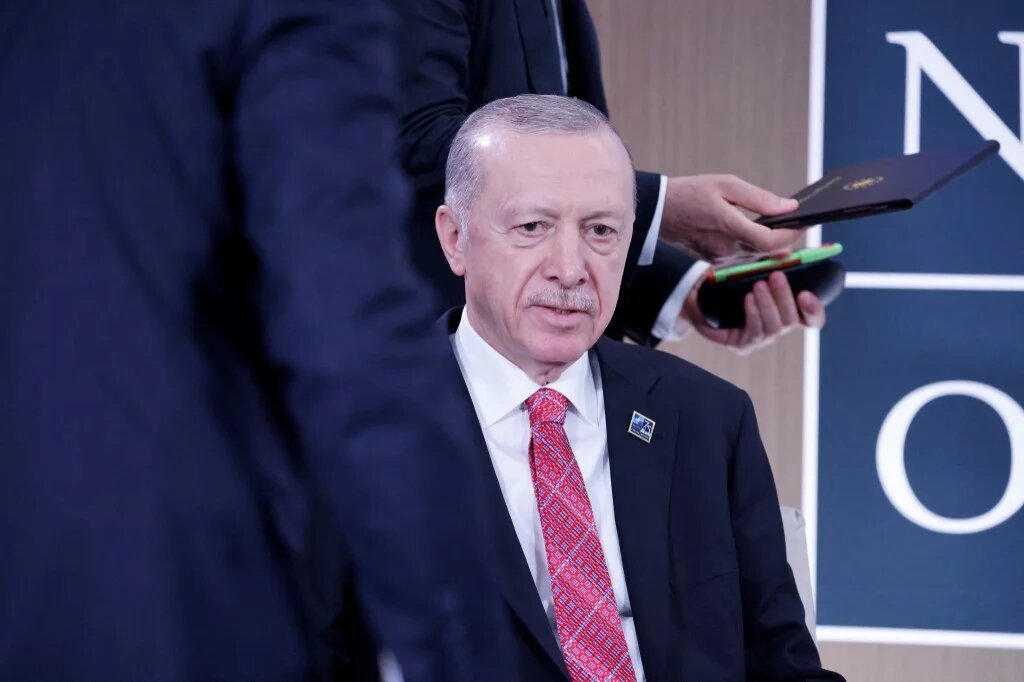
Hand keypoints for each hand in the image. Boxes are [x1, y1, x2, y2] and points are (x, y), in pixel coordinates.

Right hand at [661, 174, 801, 264]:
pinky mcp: (715, 260)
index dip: (792, 235)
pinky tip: (759, 231)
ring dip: (772, 242)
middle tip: (800, 222)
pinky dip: (756, 245)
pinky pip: (744, 256)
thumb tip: (789, 207)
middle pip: (768, 251)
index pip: (771, 242)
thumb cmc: (690, 193)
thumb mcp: (726, 184)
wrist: (658, 211)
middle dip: (786, 238)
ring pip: (757, 255)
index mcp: (728, 227)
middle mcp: (726, 249)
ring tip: (784, 224)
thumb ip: (760, 198)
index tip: (804, 223)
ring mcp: (720, 257)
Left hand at [682, 270, 825, 354]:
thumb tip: (786, 252)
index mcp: (785, 311)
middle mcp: (776, 327)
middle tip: (776, 276)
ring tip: (758, 286)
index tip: (807, 294)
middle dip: (785, 297)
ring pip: (774, 328)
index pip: (811, 318)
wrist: (696, 295)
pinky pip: (754, 334)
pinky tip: (748, 300)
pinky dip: (753, 315)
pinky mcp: (741, 345)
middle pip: (793, 321)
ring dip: (768, 305)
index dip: (814, 309)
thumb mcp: (752, 269)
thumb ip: (771, 263)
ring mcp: (759, 338)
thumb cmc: (729, 282)